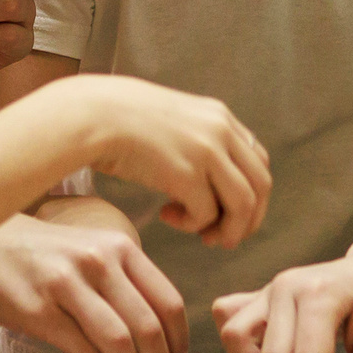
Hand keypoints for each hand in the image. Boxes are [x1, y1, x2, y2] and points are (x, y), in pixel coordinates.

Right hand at [0, 209, 188, 352]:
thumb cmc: (34, 253)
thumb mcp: (86, 255)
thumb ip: (118, 289)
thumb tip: (152, 347)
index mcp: (119, 247)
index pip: (169, 303)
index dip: (181, 347)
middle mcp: (99, 261)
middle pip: (150, 328)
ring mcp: (68, 284)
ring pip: (121, 342)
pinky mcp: (38, 310)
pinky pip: (85, 351)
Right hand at [40, 76, 269, 249]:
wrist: (92, 115)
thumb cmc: (119, 120)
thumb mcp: (172, 118)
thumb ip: (197, 139)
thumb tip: (210, 176)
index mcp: (220, 116)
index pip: (258, 160)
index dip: (251, 193)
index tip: (230, 212)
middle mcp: (221, 131)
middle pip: (260, 185)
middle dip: (248, 219)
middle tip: (223, 236)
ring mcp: (207, 152)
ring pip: (243, 205)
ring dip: (228, 230)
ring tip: (204, 238)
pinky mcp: (187, 174)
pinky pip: (207, 214)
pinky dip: (193, 225)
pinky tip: (167, 216)